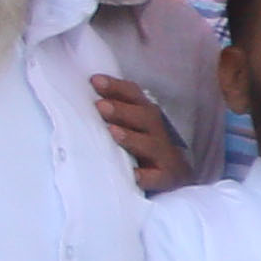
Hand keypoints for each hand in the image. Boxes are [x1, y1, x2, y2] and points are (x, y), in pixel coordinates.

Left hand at [89, 75, 192, 194]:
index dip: (117, 87)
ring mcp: (165, 157)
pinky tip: (134, 176)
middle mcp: (158, 134)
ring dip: (131, 138)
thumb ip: (114, 115)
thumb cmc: (144, 152)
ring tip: (113, 132)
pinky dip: (147, 176)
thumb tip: (85, 100)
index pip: (135, 96)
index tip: (95, 81)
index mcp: (147, 118)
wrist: (175, 179)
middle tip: (100, 106)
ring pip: (151, 145)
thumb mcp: (133, 129)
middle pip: (145, 118)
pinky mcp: (168, 178)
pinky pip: (158, 177)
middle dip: (122, 111)